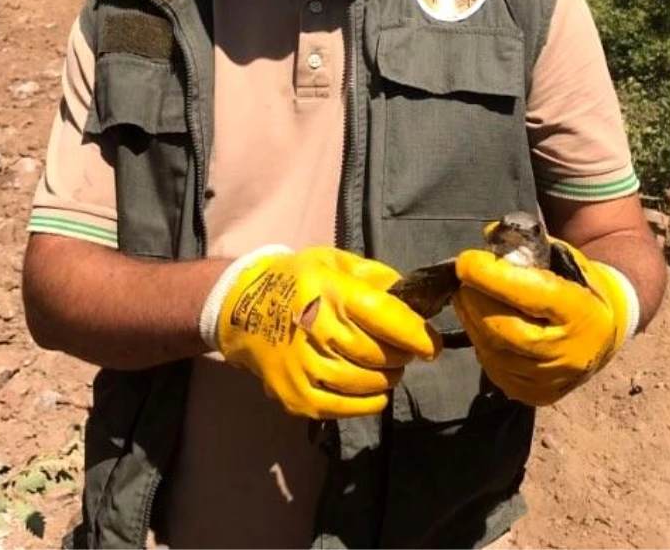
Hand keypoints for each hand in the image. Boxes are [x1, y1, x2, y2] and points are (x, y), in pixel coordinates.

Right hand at [202, 246, 440, 418]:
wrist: (240, 309)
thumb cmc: (297, 281)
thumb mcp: (335, 262)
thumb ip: (376, 278)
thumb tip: (414, 300)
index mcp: (328, 291)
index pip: (385, 317)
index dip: (417, 334)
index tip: (430, 344)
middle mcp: (314, 329)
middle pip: (379, 354)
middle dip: (402, 355)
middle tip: (404, 351)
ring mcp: (303, 367)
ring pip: (367, 383)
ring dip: (388, 377)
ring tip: (388, 367)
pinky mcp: (295, 397)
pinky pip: (346, 408)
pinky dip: (370, 402)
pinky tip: (374, 390)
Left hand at [453, 237, 637, 405]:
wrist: (605, 331)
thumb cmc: (580, 285)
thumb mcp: (564, 257)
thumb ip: (527, 246)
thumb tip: (487, 238)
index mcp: (582, 314)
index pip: (531, 294)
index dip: (492, 276)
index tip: (466, 261)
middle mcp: (569, 353)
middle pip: (504, 329)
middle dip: (475, 299)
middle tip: (464, 279)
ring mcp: (552, 380)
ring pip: (493, 350)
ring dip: (472, 319)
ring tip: (469, 296)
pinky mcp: (536, 394)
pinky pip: (494, 368)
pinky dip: (482, 341)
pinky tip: (482, 322)